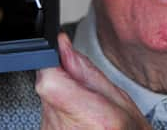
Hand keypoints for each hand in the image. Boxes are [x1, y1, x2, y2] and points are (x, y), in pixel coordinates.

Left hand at [36, 33, 150, 129]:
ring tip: (85, 109)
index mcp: (93, 117)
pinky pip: (48, 114)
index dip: (54, 63)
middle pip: (46, 86)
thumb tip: (64, 46)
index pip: (49, 80)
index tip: (62, 58)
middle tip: (86, 92)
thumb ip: (87, 71)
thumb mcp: (120, 99)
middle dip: (63, 80)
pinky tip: (78, 119)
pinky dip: (61, 111)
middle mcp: (67, 129)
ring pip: (45, 99)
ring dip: (62, 97)